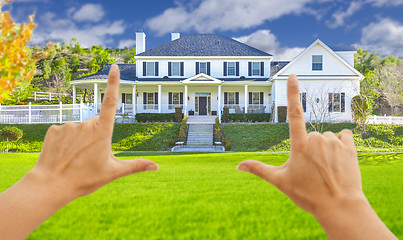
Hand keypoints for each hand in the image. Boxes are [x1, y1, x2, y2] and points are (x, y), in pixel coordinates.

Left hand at [33, 64, 157, 198]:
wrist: (51, 186)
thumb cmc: (84, 179)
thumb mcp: (113, 172)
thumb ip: (136, 166)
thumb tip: (156, 167)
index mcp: (102, 131)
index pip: (110, 102)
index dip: (113, 83)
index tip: (114, 66)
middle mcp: (85, 124)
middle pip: (96, 124)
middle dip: (96, 136)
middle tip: (91, 157)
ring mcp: (68, 125)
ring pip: (80, 129)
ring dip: (80, 140)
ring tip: (75, 159)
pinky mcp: (53, 130)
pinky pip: (64, 132)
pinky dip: (66, 141)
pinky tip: (63, 155)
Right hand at [237, 74, 396, 239]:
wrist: (340, 206)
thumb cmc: (308, 195)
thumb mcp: (280, 181)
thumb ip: (259, 169)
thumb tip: (238, 166)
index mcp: (299, 144)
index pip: (294, 112)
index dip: (292, 93)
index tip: (293, 75)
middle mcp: (317, 138)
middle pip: (310, 136)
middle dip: (309, 149)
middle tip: (311, 170)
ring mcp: (334, 141)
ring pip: (325, 138)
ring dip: (324, 149)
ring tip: (326, 169)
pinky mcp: (350, 146)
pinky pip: (343, 137)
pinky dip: (340, 145)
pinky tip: (339, 161)